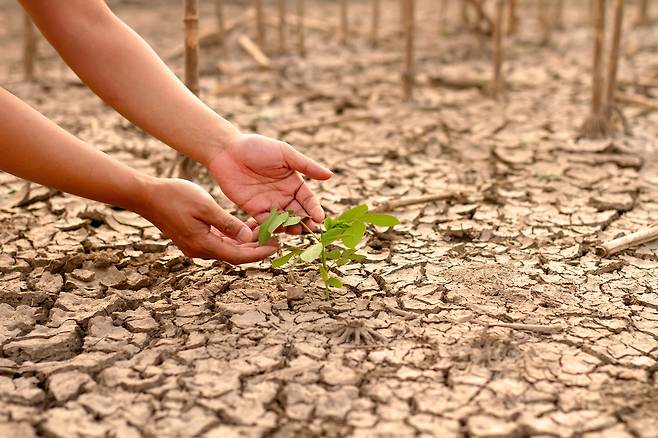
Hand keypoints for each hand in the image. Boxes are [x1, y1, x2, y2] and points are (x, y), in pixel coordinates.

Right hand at [137, 178, 277, 263]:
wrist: (146, 196)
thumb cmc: (175, 196)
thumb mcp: (206, 207)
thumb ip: (228, 224)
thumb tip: (248, 237)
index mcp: (204, 245)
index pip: (238, 256)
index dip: (259, 253)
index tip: (277, 246)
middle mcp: (200, 250)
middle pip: (234, 255)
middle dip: (256, 247)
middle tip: (276, 238)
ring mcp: (195, 246)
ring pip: (227, 248)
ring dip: (245, 242)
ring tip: (264, 230)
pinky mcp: (192, 238)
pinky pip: (217, 241)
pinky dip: (232, 237)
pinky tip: (244, 226)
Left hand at [207, 134, 332, 230]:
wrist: (228, 151)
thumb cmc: (257, 147)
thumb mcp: (285, 154)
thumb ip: (306, 166)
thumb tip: (330, 175)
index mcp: (293, 182)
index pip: (308, 199)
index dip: (314, 209)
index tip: (320, 218)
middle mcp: (283, 195)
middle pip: (298, 213)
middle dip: (305, 222)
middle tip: (309, 230)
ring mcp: (269, 204)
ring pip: (284, 221)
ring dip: (290, 227)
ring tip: (294, 231)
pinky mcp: (254, 210)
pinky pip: (266, 223)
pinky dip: (272, 228)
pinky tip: (277, 232)